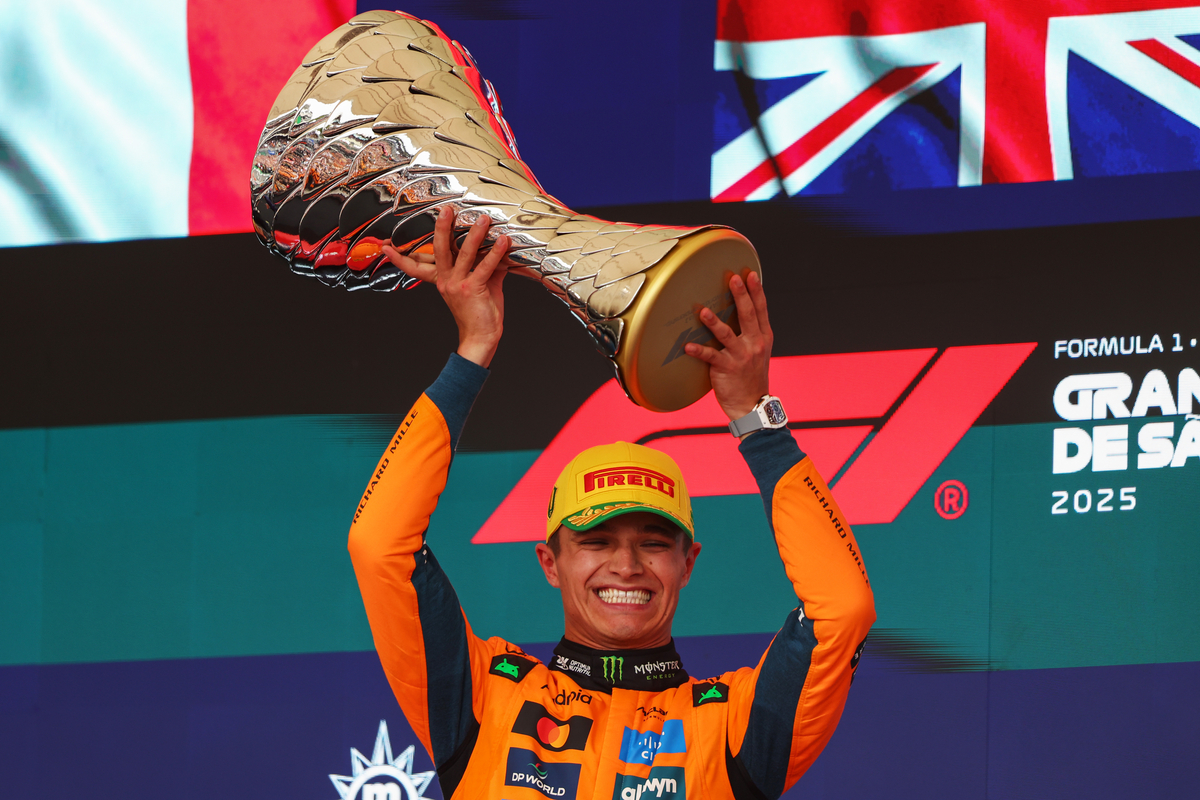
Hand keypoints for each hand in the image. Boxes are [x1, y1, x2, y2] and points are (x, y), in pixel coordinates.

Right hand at [381, 206, 510, 367]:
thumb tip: (499, 249)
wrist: (480, 338)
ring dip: (474, 234)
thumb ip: (486, 266)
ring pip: (463, 253)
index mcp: (441, 280)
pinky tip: (503, 242)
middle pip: (439, 249)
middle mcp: (446, 280)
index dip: (400, 257)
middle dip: (441, 228)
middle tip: (445, 210)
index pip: (416, 266)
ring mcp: (457, 284)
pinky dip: (495, 253)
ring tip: (483, 220)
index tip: (385, 247)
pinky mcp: (472, 289)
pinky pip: (485, 267)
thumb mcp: (479, 285)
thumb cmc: (479, 314)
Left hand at [684, 270, 771, 425]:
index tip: (751, 274)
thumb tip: (740, 311)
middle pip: (747, 315)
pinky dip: (699, 351)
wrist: (752, 403)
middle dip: (740, 295)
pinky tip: (688, 346)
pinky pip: (711, 357)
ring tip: (703, 312)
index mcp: (763, 337)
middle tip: (733, 279)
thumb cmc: (752, 376)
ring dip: (714, 322)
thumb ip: (752, 333)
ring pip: (727, 334)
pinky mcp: (727, 368)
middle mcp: (755, 344)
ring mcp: (741, 356)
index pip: (761, 309)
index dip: (756, 291)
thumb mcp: (759, 351)